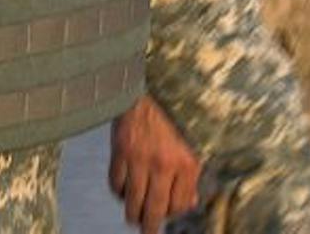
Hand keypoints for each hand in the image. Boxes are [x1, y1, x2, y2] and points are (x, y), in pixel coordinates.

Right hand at [110, 95, 201, 233]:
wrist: (149, 89)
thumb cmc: (174, 115)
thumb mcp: (194, 142)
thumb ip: (192, 174)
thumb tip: (190, 203)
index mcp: (187, 161)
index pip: (179, 205)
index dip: (173, 213)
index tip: (169, 212)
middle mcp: (164, 164)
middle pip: (154, 210)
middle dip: (150, 226)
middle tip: (148, 230)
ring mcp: (140, 160)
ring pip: (133, 203)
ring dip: (133, 214)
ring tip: (134, 216)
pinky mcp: (120, 154)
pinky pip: (116, 185)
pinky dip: (119, 191)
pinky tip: (124, 189)